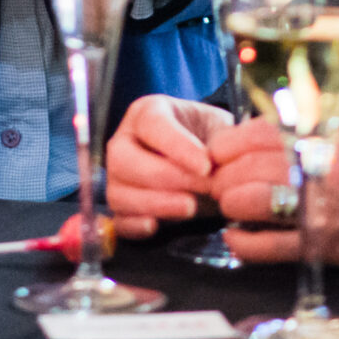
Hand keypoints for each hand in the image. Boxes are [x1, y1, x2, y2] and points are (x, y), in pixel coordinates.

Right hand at [103, 95, 234, 237]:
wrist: (206, 164)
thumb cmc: (209, 139)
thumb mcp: (219, 129)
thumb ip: (221, 140)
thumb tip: (222, 159)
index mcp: (147, 112)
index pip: (152, 124)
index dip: (178, 146)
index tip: (206, 167)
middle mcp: (124, 141)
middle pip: (122, 158)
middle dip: (163, 176)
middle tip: (201, 187)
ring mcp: (118, 177)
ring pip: (118, 192)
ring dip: (155, 203)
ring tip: (191, 208)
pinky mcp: (121, 208)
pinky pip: (117, 221)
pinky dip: (134, 226)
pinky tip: (156, 226)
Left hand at [216, 119, 338, 268]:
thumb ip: (303, 119)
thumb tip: (251, 127)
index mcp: (322, 130)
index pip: (253, 133)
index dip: (226, 145)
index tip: (219, 152)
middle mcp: (319, 164)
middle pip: (244, 168)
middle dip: (223, 177)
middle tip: (220, 182)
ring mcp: (321, 206)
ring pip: (249, 203)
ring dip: (231, 206)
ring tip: (232, 206)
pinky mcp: (325, 244)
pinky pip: (268, 246)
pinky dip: (244, 243)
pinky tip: (236, 237)